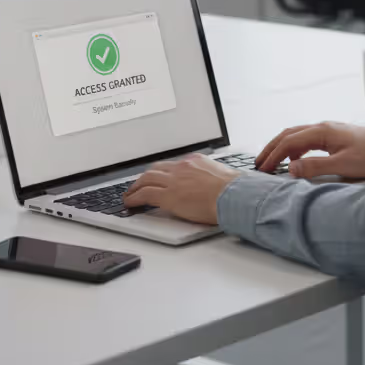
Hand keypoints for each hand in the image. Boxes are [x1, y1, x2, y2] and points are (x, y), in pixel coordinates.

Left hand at [123, 154, 240, 224]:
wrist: (234, 196)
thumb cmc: (235, 190)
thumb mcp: (222, 176)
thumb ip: (211, 178)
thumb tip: (212, 186)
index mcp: (195, 161)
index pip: (173, 164)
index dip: (162, 172)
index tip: (159, 177)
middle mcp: (182, 167)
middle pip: (156, 168)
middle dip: (145, 177)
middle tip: (139, 184)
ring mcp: (174, 180)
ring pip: (147, 179)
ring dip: (136, 187)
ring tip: (130, 194)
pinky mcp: (169, 196)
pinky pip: (145, 194)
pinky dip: (134, 198)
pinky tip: (130, 203)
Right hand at [256, 122, 364, 179]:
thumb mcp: (342, 165)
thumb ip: (314, 167)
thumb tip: (291, 169)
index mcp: (322, 131)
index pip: (288, 142)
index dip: (273, 155)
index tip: (262, 168)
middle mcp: (323, 127)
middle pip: (288, 135)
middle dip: (271, 148)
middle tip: (259, 163)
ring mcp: (329, 131)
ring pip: (297, 136)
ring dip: (282, 148)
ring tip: (272, 161)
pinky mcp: (335, 136)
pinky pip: (307, 140)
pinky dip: (295, 148)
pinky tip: (296, 160)